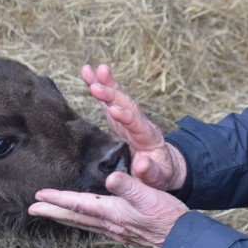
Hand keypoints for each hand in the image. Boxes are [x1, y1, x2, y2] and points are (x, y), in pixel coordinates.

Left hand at [29, 171, 188, 247]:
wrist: (182, 240)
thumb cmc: (167, 217)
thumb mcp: (150, 196)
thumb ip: (129, 186)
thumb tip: (111, 178)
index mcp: (112, 213)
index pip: (78, 204)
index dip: (57, 199)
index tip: (38, 197)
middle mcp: (109, 224)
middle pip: (74, 216)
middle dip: (52, 212)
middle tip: (32, 209)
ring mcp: (115, 230)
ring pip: (82, 222)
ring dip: (64, 216)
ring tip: (49, 212)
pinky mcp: (123, 232)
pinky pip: (93, 226)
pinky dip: (81, 220)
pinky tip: (83, 219)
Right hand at [82, 64, 185, 190]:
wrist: (160, 168)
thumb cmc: (158, 175)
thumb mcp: (158, 179)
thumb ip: (150, 172)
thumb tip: (141, 164)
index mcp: (150, 138)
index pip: (138, 125)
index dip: (126, 117)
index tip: (114, 111)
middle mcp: (139, 123)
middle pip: (126, 105)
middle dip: (112, 94)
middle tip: (97, 86)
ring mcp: (127, 119)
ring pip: (116, 98)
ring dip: (104, 83)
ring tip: (90, 69)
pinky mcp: (117, 119)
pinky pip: (107, 101)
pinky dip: (98, 86)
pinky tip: (88, 73)